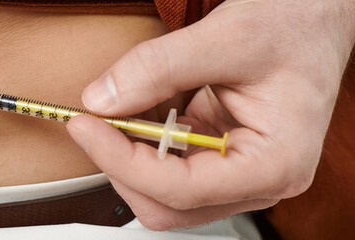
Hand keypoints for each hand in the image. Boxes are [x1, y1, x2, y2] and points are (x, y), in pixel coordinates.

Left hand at [66, 0, 354, 229]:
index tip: (85, 126)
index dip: (123, 161)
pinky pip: (165, 164)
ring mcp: (235, 173)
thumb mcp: (226, 36)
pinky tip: (134, 107)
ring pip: (160, 190)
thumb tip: (101, 100)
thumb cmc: (294, 25)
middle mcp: (256, 180)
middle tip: (90, 120)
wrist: (314, 17)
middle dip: (121, 163)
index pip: (182, 189)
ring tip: (112, 109)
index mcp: (275, 163)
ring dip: (127, 153)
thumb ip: (158, 68)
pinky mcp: (217, 157)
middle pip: (166, 203)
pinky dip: (138, 139)